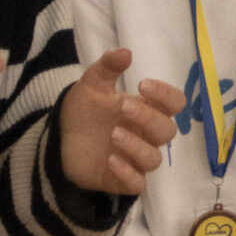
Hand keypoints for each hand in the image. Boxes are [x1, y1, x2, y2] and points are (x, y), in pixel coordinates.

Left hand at [56, 50, 185, 196]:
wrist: (60, 140)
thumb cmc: (86, 111)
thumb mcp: (92, 85)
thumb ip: (108, 67)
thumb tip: (125, 51)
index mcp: (148, 110)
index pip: (175, 104)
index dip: (166, 95)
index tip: (143, 84)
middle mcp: (147, 136)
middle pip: (167, 131)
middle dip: (148, 118)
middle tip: (123, 107)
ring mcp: (136, 159)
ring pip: (154, 160)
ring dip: (137, 146)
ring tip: (113, 134)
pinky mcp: (123, 180)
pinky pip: (137, 184)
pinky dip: (128, 173)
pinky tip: (110, 159)